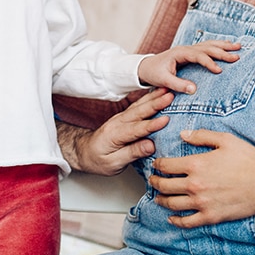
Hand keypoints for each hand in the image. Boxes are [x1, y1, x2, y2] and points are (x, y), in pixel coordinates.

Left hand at [59, 88, 175, 174]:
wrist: (84, 151)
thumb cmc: (97, 160)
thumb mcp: (113, 164)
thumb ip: (131, 153)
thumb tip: (151, 146)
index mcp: (115, 135)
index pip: (136, 129)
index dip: (152, 124)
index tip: (166, 120)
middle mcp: (118, 122)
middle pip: (139, 111)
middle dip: (156, 103)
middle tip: (171, 96)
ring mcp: (121, 117)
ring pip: (140, 105)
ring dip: (154, 97)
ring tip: (168, 90)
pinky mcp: (124, 116)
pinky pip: (138, 106)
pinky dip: (149, 98)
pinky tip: (158, 93)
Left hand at [137, 40, 240, 93]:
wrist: (146, 67)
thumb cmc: (154, 73)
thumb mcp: (163, 80)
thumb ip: (178, 85)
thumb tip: (194, 90)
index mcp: (180, 53)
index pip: (198, 56)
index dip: (209, 62)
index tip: (219, 71)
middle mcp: (186, 48)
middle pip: (207, 48)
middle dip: (222, 52)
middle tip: (236, 57)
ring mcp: (189, 49)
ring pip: (209, 45)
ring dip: (223, 46)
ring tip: (238, 46)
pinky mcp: (191, 53)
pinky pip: (207, 48)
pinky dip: (218, 47)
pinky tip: (227, 46)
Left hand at [149, 129, 254, 227]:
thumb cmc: (249, 160)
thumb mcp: (225, 140)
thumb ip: (201, 136)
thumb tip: (183, 134)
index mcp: (195, 164)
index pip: (166, 165)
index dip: (158, 164)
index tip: (156, 164)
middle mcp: (194, 185)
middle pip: (164, 185)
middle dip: (155, 182)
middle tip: (153, 180)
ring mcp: (201, 203)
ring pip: (172, 204)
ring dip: (161, 200)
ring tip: (158, 198)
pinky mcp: (211, 216)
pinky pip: (187, 222)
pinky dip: (176, 221)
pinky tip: (172, 218)